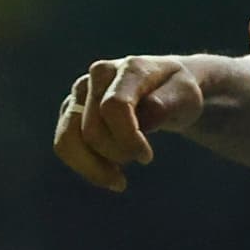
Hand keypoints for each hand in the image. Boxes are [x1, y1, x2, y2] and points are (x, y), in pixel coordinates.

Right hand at [52, 55, 204, 189]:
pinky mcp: (71, 109)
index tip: (146, 157)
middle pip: (92, 131)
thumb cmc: (177, 94)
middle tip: (142, 159)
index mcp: (129, 68)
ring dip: (93, 167)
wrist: (166, 89)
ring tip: (118, 180)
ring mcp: (81, 91)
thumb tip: (143, 120)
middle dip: (117, 154)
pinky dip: (85, 166)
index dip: (127, 139)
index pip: (114, 107)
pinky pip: (64, 145)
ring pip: (67, 139)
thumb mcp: (185, 97)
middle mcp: (98, 75)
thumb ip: (165, 105)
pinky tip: (108, 173)